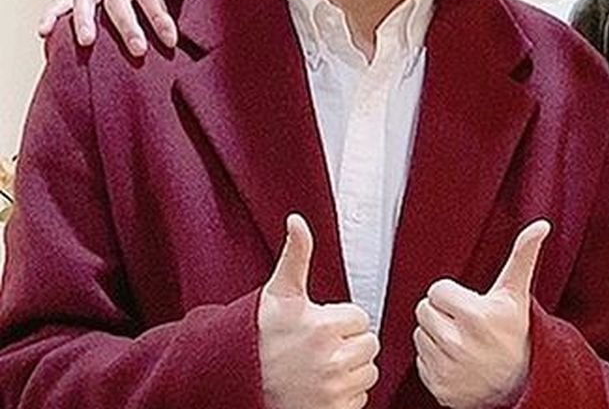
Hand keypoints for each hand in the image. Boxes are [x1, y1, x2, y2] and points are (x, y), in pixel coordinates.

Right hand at [259, 214, 380, 408]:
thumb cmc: (259, 334)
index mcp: (323, 328)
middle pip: (369, 346)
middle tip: (320, 346)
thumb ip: (297, 254)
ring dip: (350, 369)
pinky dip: (345, 395)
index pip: (361, 319)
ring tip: (320, 365)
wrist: (235, 379)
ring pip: (367, 373)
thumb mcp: (279, 291)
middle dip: (349, 343)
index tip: (318, 325)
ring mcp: (331, 391)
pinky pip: (360, 399)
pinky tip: (320, 387)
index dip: (342, 320)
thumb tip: (297, 220)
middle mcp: (330, 361)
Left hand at [414, 220, 550, 408]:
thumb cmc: (515, 332)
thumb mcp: (517, 293)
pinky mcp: (439, 387)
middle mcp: (459, 344)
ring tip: (460, 339)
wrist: (521, 382)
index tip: (469, 304)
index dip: (452, 295)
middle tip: (463, 321)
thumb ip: (523, 255)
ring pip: (419, 335)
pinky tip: (454, 359)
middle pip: (423, 311)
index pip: (436, 291)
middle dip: (441, 313)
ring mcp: (448, 368)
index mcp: (476, 316)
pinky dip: (433, 360)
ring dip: (435, 335)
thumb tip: (540, 226)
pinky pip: (420, 361)